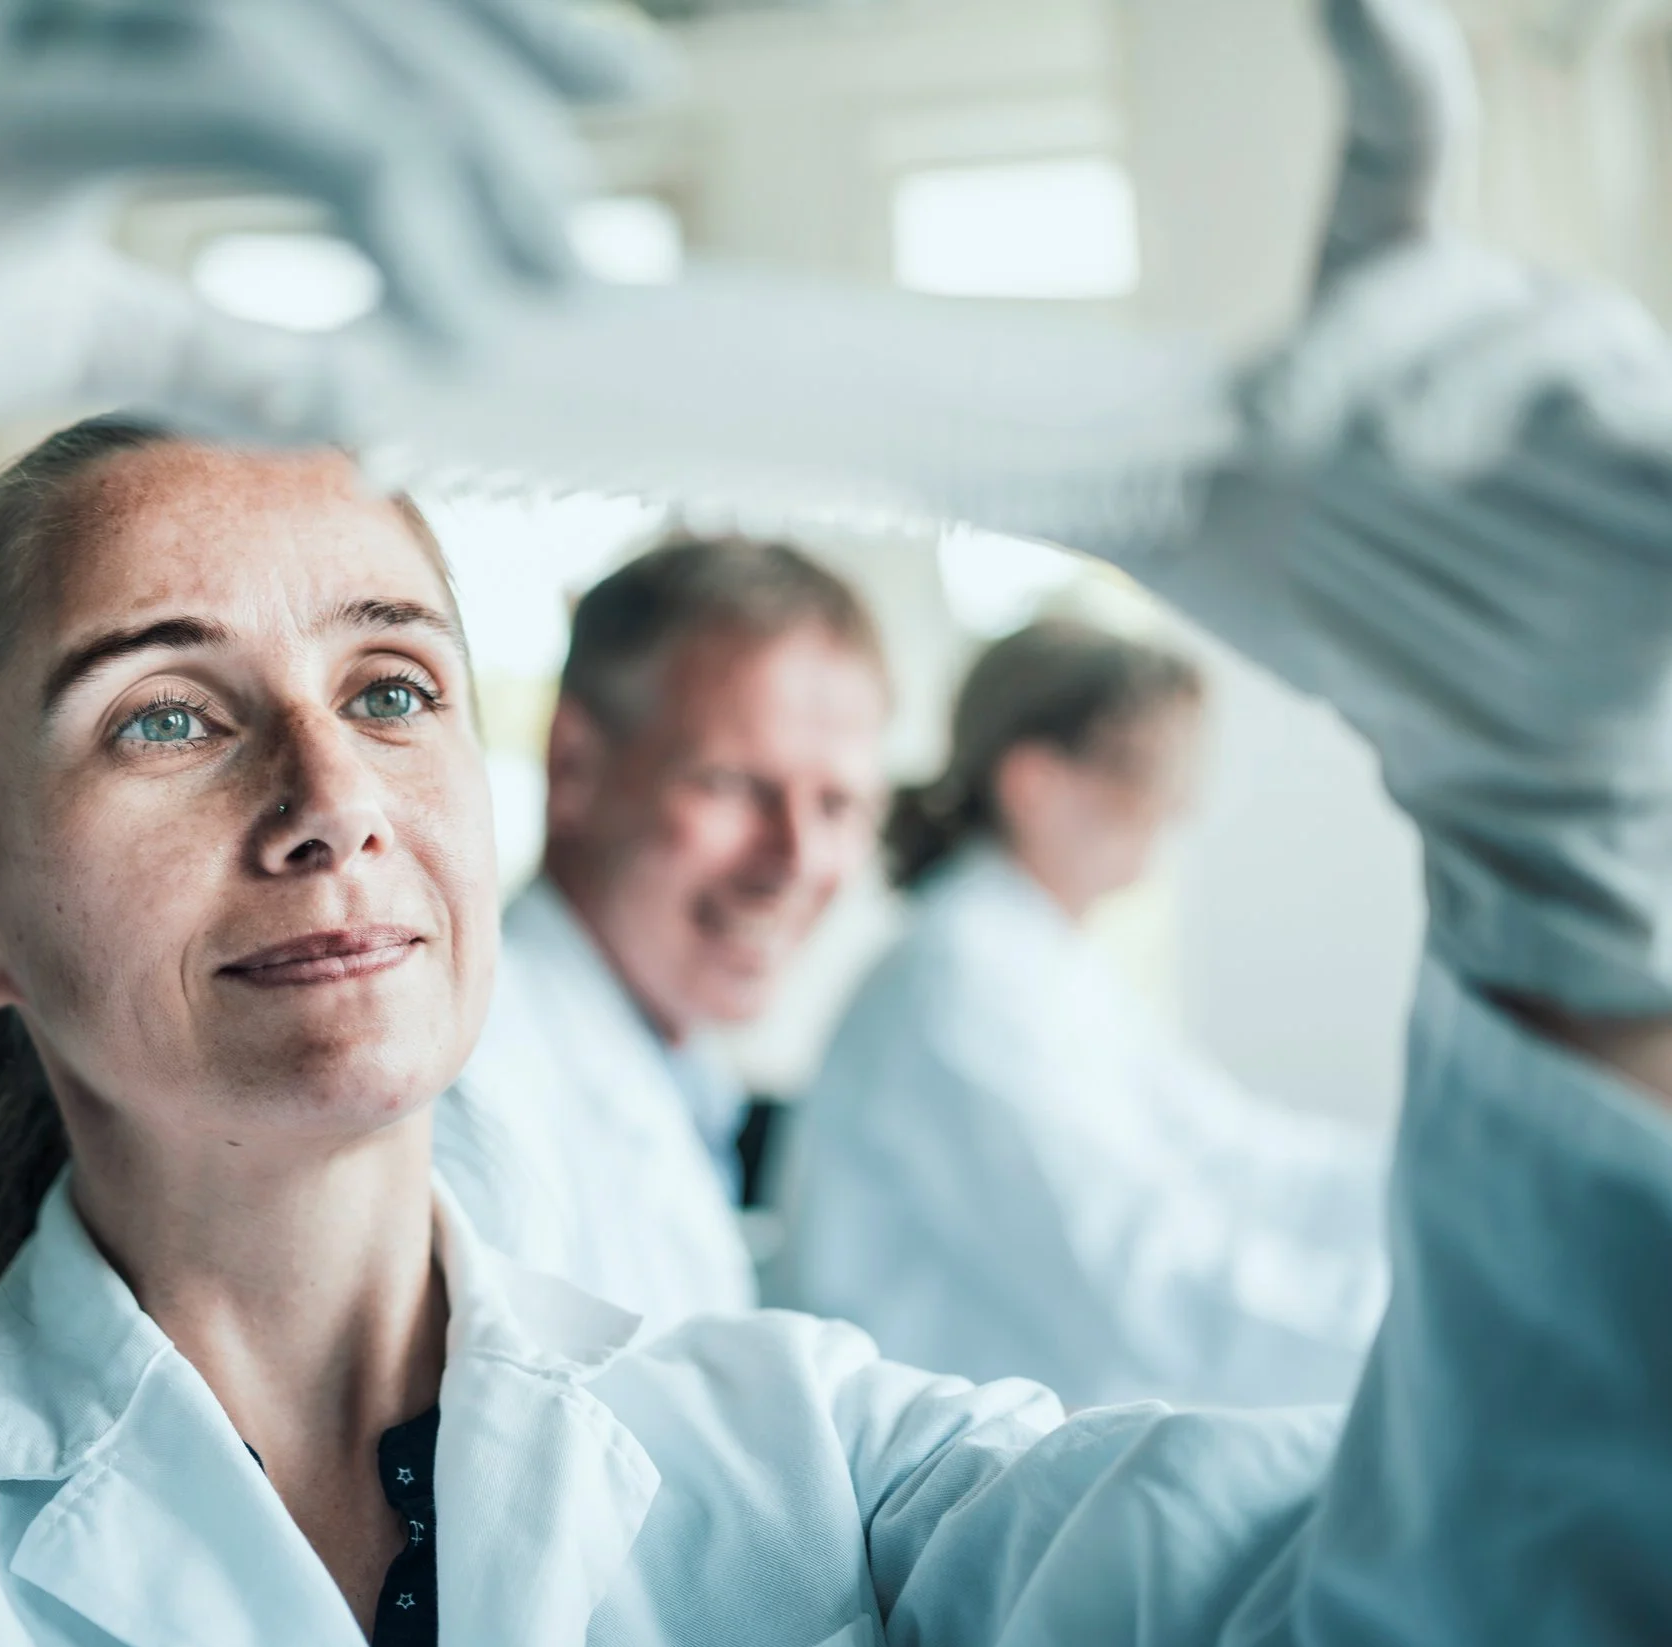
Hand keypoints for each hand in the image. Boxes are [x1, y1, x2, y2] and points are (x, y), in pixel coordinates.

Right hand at [0, 0, 659, 594]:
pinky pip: (188, 97)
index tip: (614, 90)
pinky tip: (413, 273)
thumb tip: (368, 396)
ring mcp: (14, 39)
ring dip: (431, 132)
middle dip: (493, 57)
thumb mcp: (71, 323)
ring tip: (533, 252)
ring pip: (277, 24)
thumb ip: (215, 342)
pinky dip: (330, 173)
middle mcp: (73, 14)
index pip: (330, 8)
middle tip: (625, 133)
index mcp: (111, 43)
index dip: (488, 26)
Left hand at [1115, 0, 1671, 1020]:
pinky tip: (1596, 468)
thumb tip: (883, 423)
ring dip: (1468, 393)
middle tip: (1275, 425)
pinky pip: (1671, 428)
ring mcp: (1615, 394)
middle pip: (1442, 279)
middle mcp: (1515, 330)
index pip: (1394, 161)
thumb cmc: (1356, 617)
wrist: (1483, 748)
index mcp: (1400, 315)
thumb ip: (1067, 458)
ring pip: (1563, 335)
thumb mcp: (1192, 526)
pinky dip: (1633, 438)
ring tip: (1400, 461)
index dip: (1380, 65)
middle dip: (1358, 343)